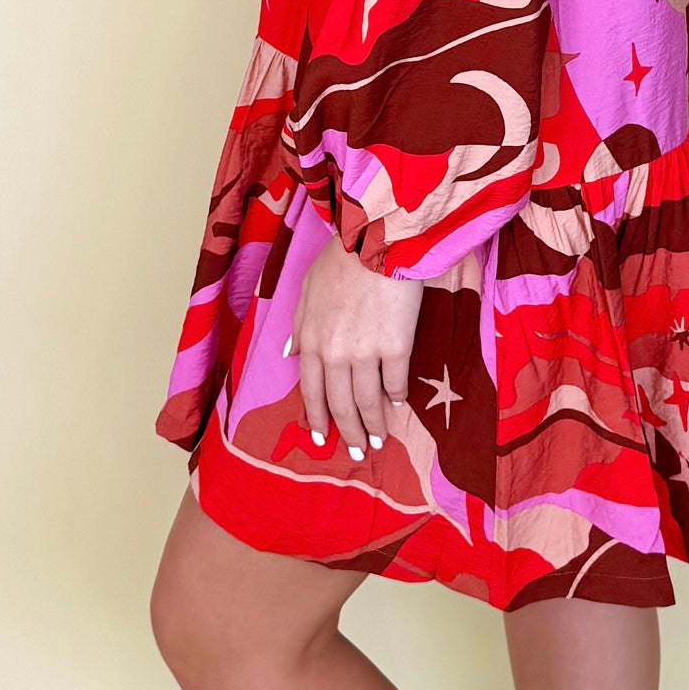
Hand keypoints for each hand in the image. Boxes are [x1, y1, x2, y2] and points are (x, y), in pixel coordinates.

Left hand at [285, 233, 424, 458]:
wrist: (377, 239)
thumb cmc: (342, 257)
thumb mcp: (308, 287)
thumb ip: (299, 324)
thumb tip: (290, 356)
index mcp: (312, 340)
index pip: (311, 390)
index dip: (317, 417)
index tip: (321, 437)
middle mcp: (335, 353)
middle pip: (340, 403)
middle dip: (347, 431)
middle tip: (355, 450)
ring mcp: (367, 353)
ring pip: (368, 401)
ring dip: (373, 425)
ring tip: (378, 440)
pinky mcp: (396, 347)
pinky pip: (395, 382)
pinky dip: (396, 397)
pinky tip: (398, 405)